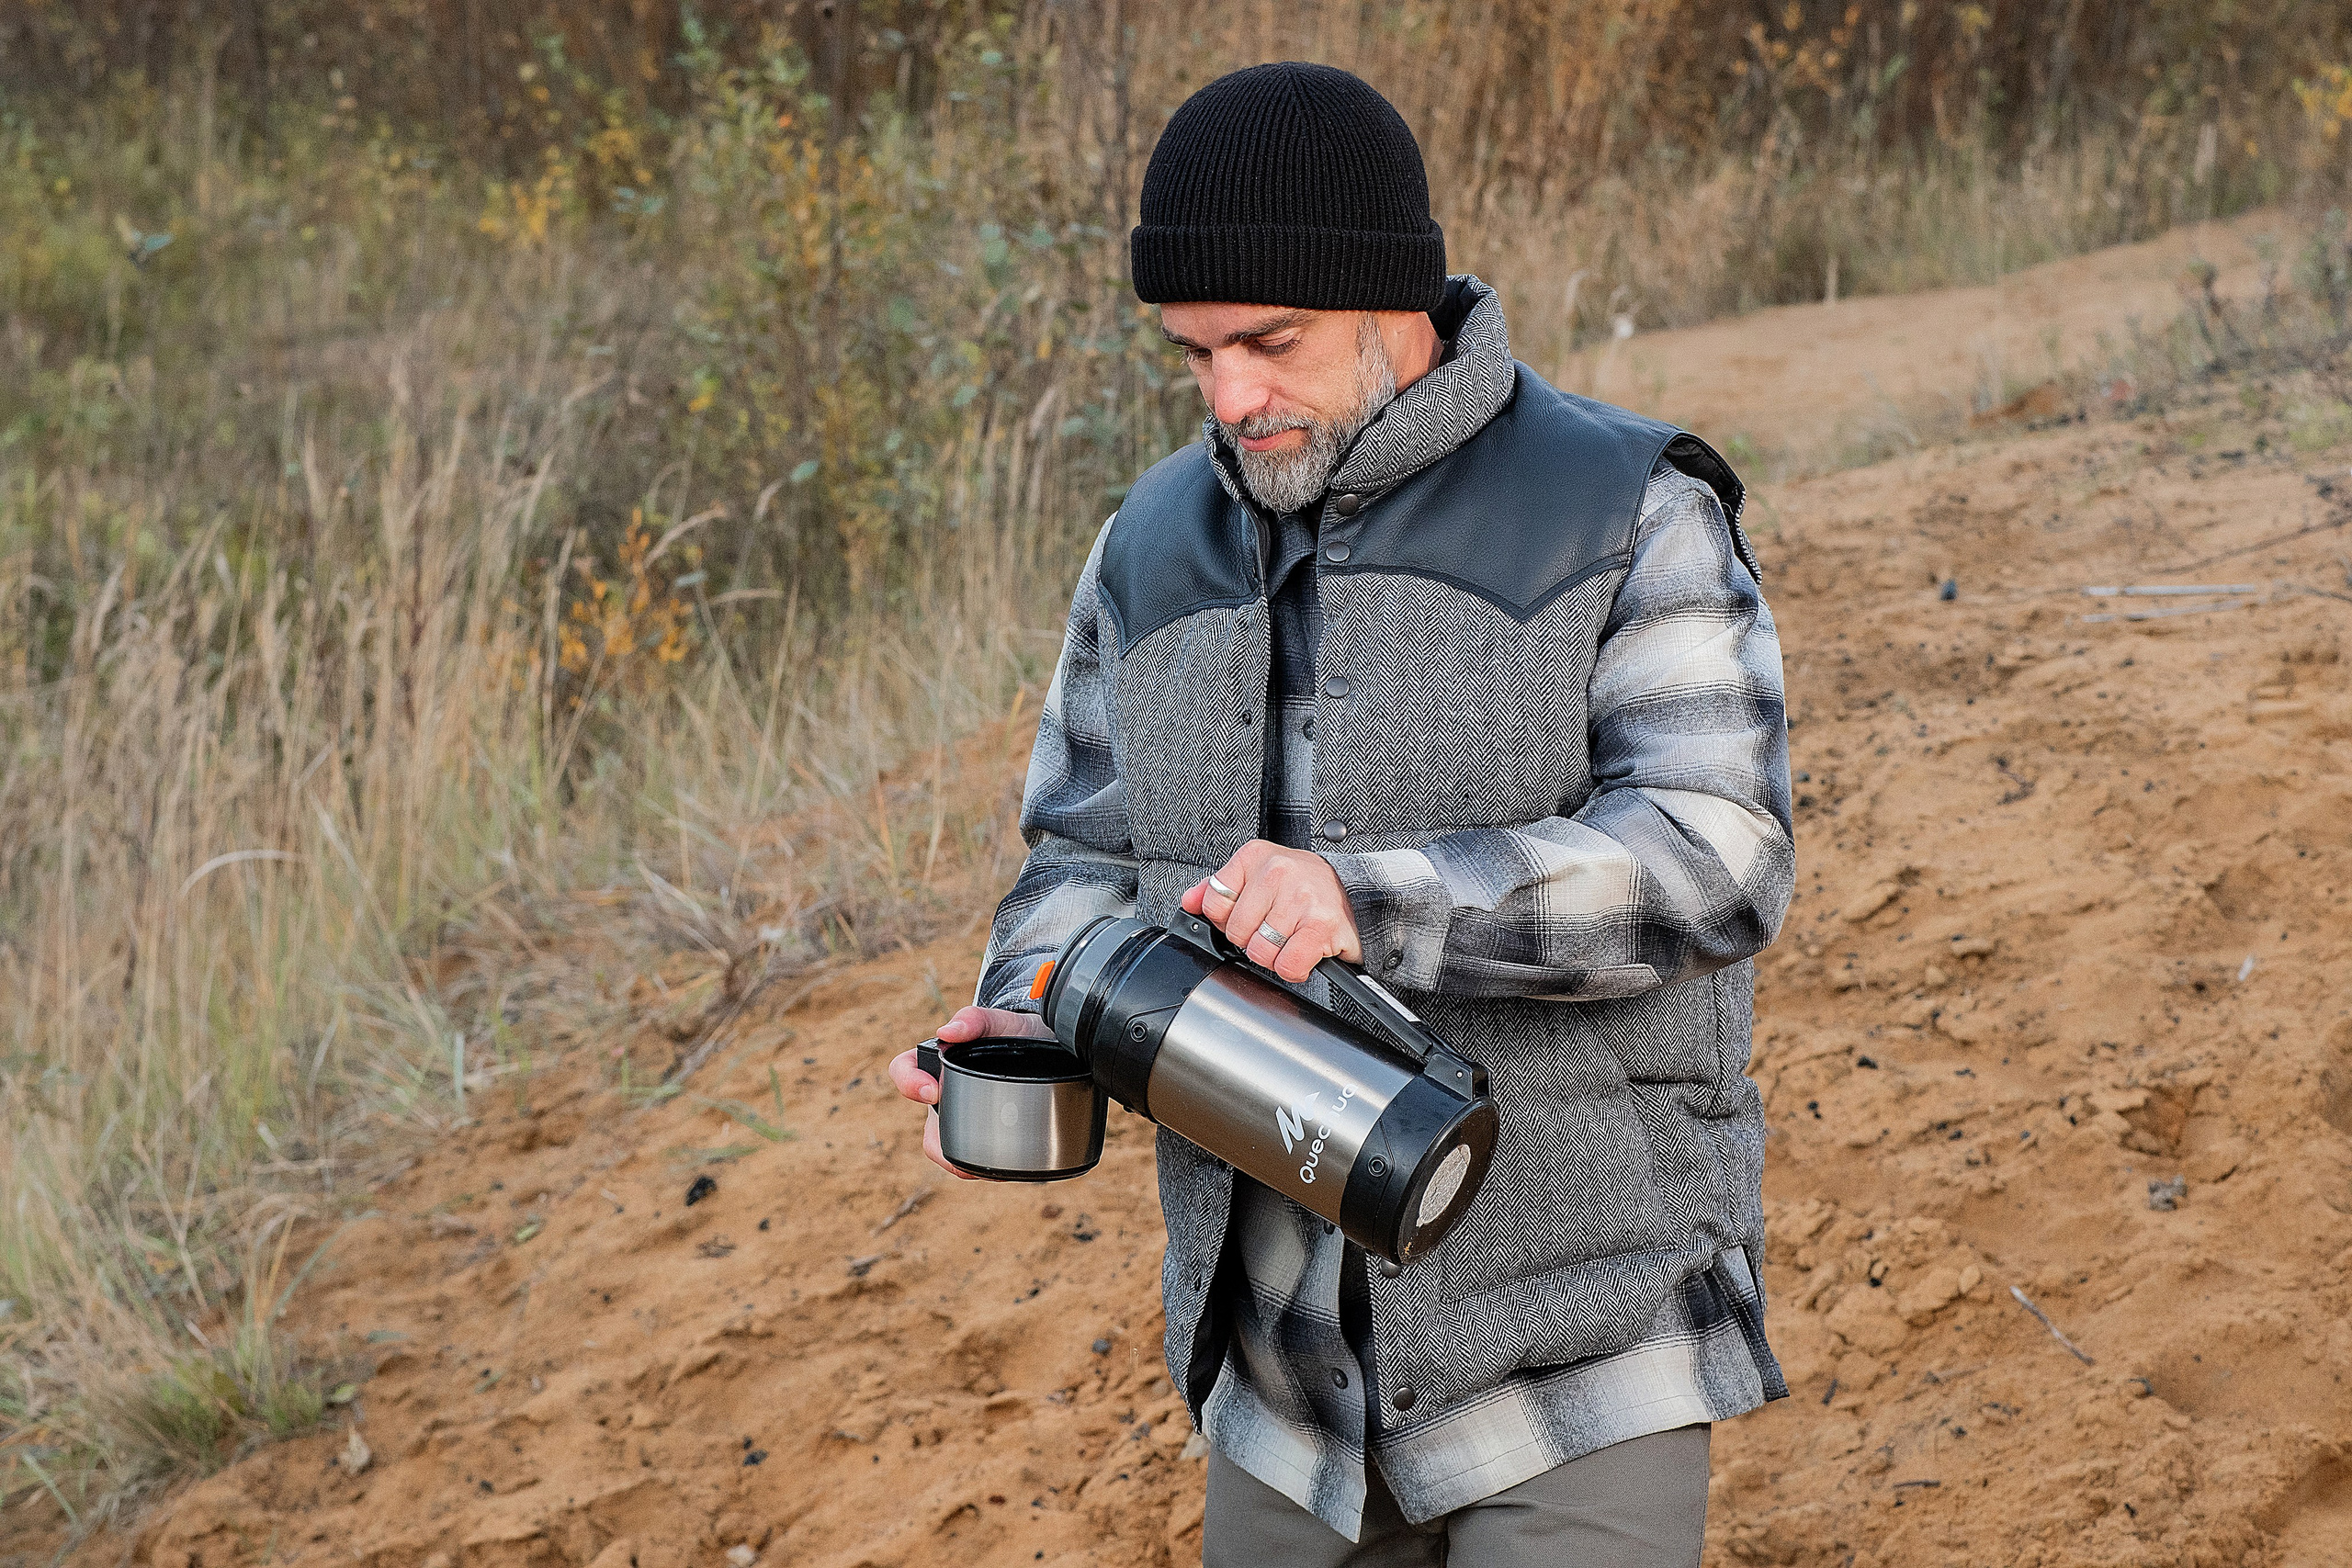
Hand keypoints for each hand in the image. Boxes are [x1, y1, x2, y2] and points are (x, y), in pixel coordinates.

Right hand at [888, 1005, 1055, 1180]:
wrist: (1052, 1050)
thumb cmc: (1018, 1034)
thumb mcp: (1001, 1022)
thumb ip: (975, 1020)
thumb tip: (947, 1032)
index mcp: (940, 1063)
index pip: (905, 1069)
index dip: (909, 1082)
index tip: (931, 1091)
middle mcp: (948, 1096)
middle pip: (927, 1130)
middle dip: (938, 1143)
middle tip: (958, 1144)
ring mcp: (966, 1120)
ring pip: (951, 1152)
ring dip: (962, 1163)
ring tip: (985, 1164)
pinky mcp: (989, 1139)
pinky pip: (978, 1162)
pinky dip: (987, 1169)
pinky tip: (1004, 1167)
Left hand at [1182, 839, 1362, 983]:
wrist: (1355, 891)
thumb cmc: (1303, 886)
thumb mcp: (1258, 876)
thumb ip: (1220, 888)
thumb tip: (1189, 901)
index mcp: (1255, 856)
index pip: (1214, 902)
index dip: (1228, 919)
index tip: (1250, 916)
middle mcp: (1277, 871)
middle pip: (1236, 932)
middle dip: (1253, 940)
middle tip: (1276, 930)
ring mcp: (1300, 897)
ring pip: (1260, 952)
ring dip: (1275, 957)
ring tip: (1290, 939)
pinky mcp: (1321, 925)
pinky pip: (1287, 965)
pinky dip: (1293, 969)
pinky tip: (1303, 953)